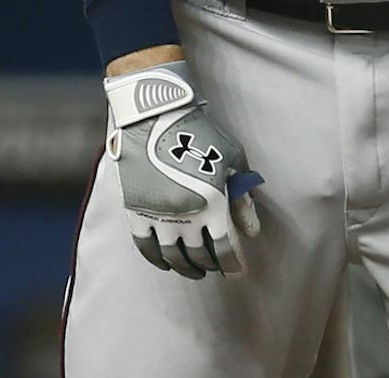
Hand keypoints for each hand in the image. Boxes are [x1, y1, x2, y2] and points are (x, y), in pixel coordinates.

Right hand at [101, 63, 262, 278]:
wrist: (155, 117)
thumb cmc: (201, 133)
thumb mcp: (233, 158)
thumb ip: (244, 197)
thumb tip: (252, 233)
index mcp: (212, 201)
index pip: (223, 247)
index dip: (231, 263)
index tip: (236, 271)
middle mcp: (185, 214)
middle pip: (198, 255)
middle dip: (210, 265)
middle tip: (215, 269)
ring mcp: (158, 215)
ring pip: (172, 256)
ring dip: (185, 268)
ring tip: (195, 271)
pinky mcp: (136, 212)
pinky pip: (145, 247)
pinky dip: (157, 260)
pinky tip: (167, 264)